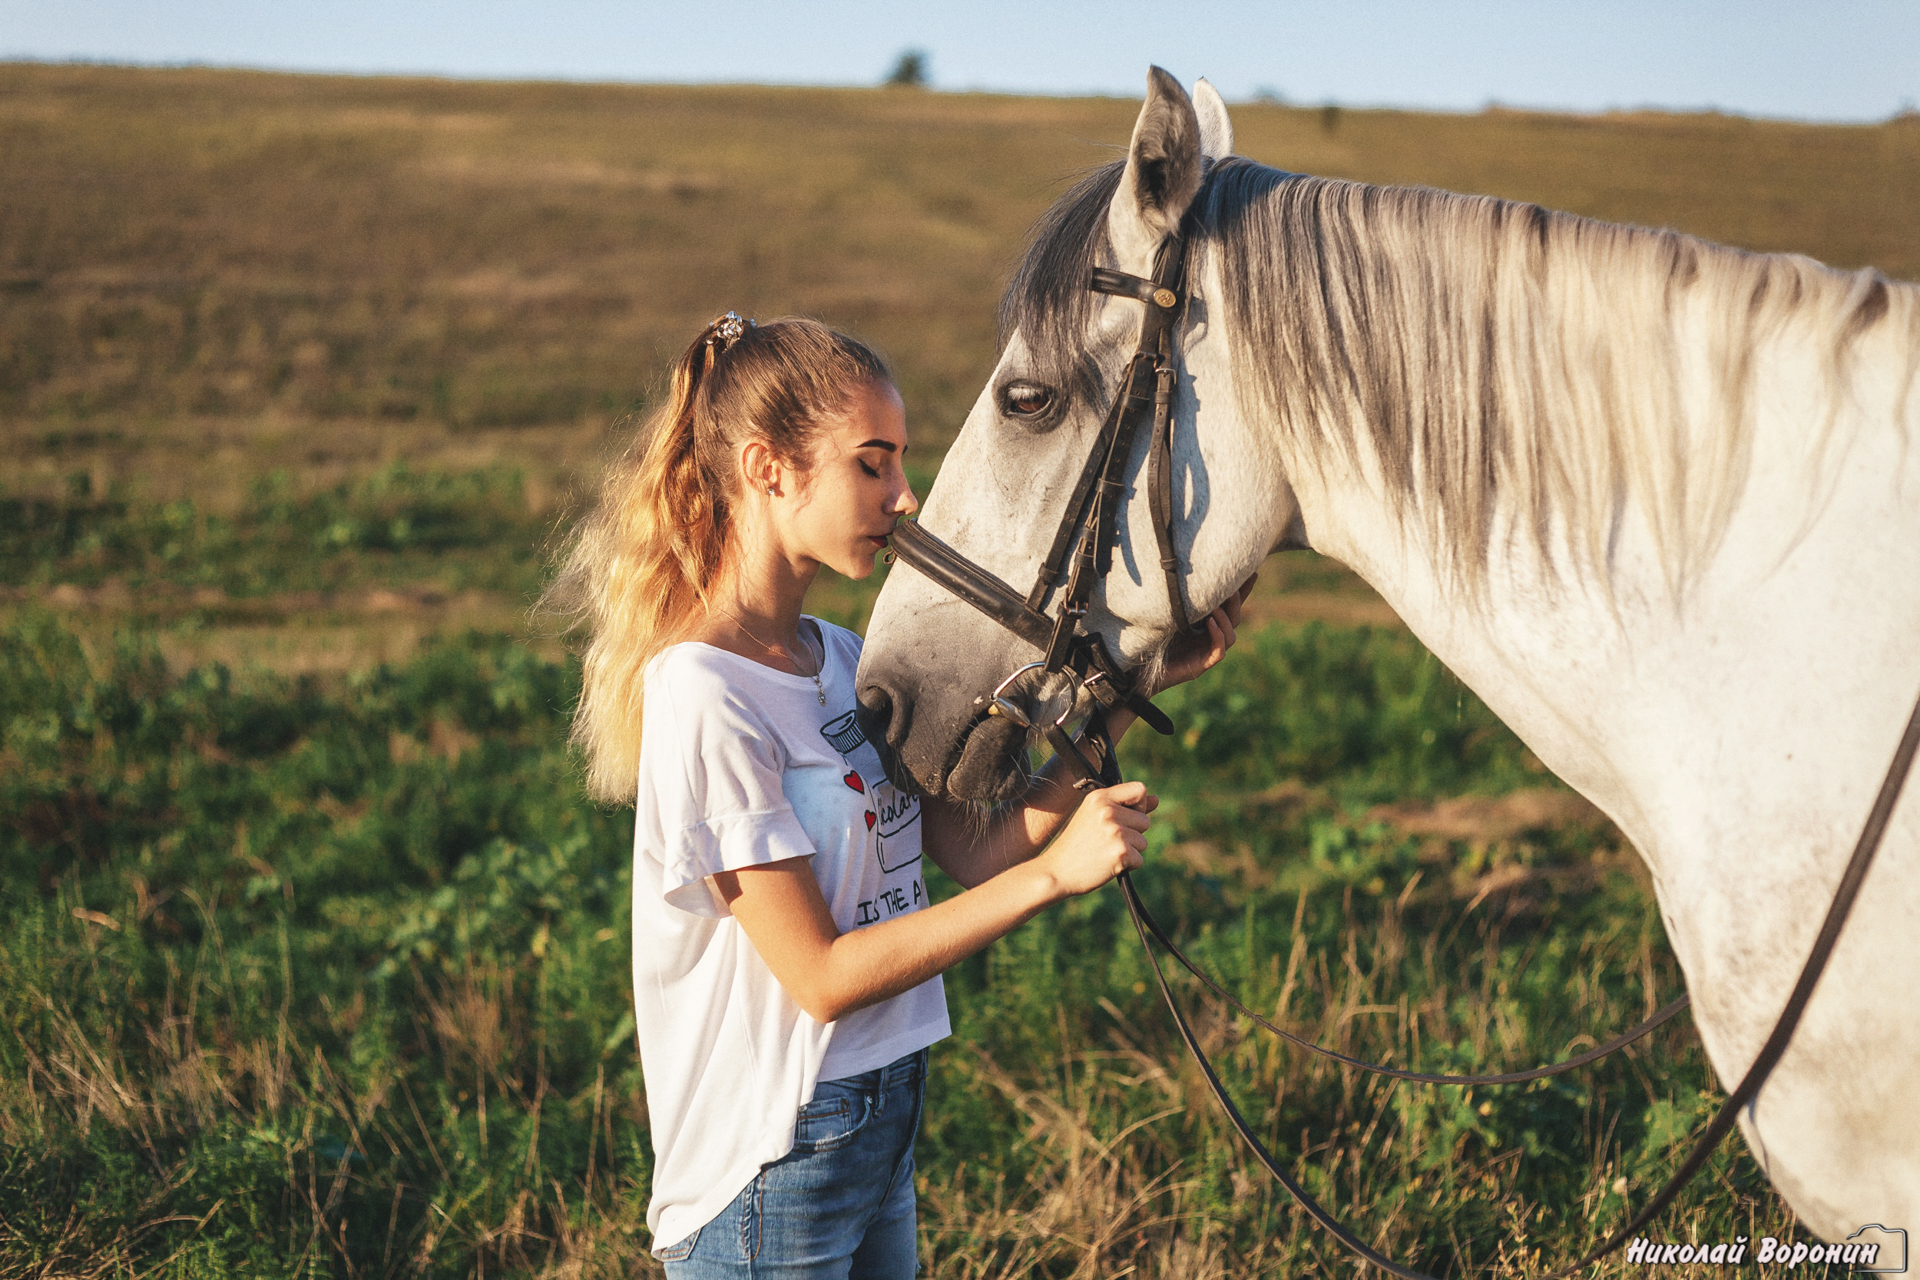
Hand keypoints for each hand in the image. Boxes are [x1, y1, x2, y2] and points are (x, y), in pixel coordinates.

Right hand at [1039, 781, 1157, 895]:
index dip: (1138, 805)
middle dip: (1132, 834)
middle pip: (1144, 821)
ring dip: (1129, 851)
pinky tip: (1107, 864)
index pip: (1140, 789)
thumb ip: (1126, 806)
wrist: (1057, 871)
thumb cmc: (1077, 844)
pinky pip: (1139, 859)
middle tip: (1106, 841)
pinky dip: (1127, 865)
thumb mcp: (1095, 817)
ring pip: (1143, 841)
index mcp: (1100, 797)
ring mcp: (1115, 831)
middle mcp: (1108, 811)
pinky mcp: (1121, 852)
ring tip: (1104, 852)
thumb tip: (1156, 799)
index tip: (1124, 817)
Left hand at [1154, 573, 1255, 692]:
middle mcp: (1209, 638)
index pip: (1229, 607)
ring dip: (1226, 618)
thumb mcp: (1167, 615)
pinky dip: (1218, 636)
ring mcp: (1207, 652)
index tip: (1252, 572)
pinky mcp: (1201, 665)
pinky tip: (1210, 623)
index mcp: (1205, 625)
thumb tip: (1182, 572)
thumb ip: (1180, 601)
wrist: (1139, 671)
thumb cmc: (1150, 641)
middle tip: (1231, 587)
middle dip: (1237, 601)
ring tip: (1215, 605)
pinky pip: (1219, 651)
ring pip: (1231, 635)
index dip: (1242, 592)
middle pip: (1234, 618)